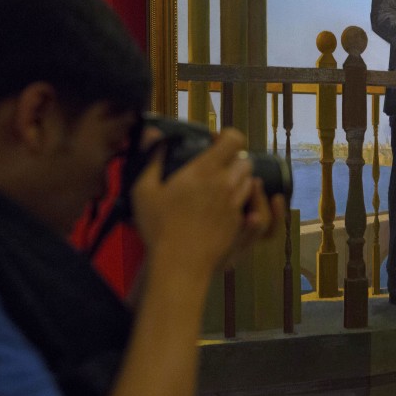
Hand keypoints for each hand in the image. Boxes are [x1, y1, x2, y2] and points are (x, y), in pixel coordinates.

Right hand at [130, 128, 262, 270]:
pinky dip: (240, 203)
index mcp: (205, 171)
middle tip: (216, 168)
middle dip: (235, 161)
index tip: (215, 142)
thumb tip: (152, 132)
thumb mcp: (144, 190)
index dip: (228, 137)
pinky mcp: (238, 224)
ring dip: (239, 181)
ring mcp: (235, 205)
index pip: (234, 140)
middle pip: (245, 161)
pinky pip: (249, 206)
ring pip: (251, 183)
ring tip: (219, 188)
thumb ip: (151, 157)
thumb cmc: (158, 227)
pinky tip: (221, 209)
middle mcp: (226, 184)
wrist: (179, 264)